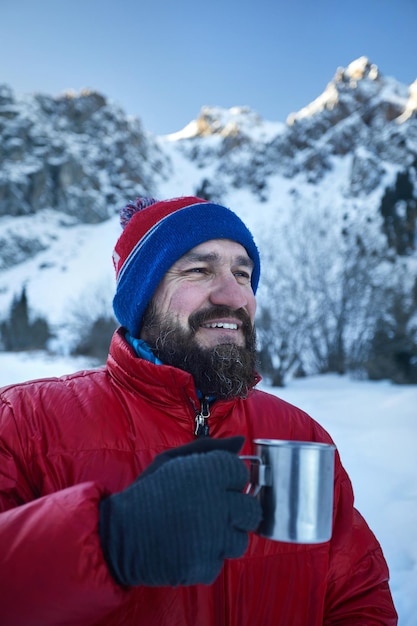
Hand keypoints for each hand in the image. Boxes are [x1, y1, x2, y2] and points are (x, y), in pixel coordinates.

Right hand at [99, 437, 261, 586]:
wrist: (117, 535)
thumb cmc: (147, 493)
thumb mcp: (172, 461)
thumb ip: (209, 448)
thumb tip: (240, 442)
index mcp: (209, 472)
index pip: (241, 473)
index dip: (229, 480)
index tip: (214, 485)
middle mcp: (217, 503)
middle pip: (251, 510)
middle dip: (236, 511)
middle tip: (213, 512)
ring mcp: (213, 538)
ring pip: (240, 541)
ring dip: (224, 538)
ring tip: (199, 532)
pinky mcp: (205, 566)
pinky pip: (219, 563)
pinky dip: (205, 559)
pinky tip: (187, 549)